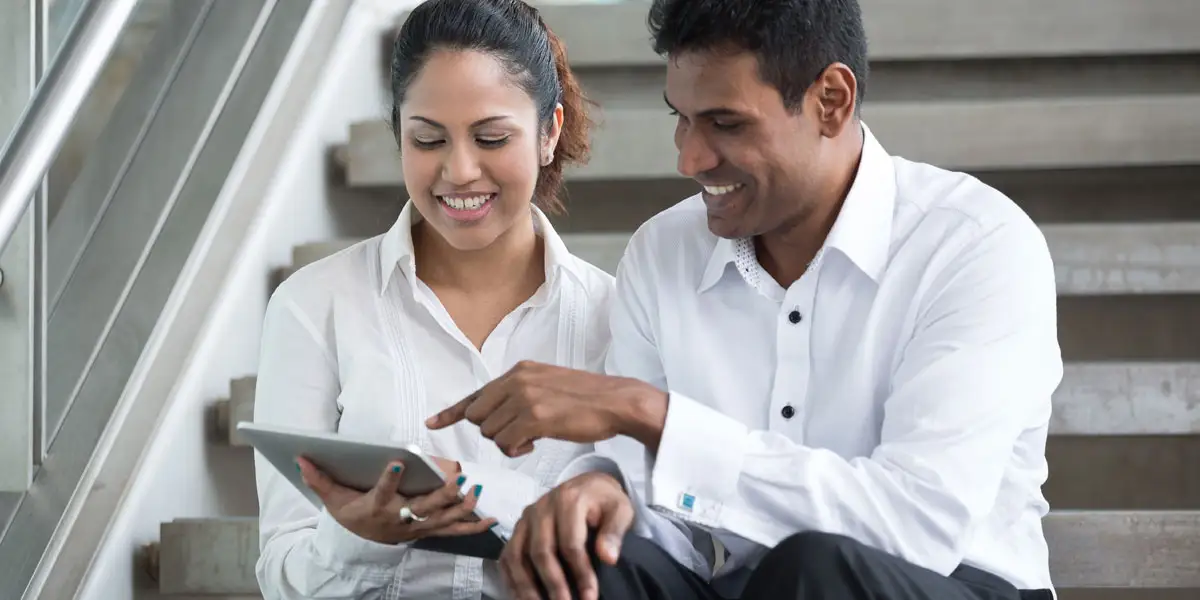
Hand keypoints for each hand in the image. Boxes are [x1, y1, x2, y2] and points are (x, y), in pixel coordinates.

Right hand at [297, 457, 494, 543]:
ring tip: (475, 492)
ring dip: (460, 507)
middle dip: (439, 495)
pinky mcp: (430, 530)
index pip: (382, 492)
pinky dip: (474, 525)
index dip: (389, 479)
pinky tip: (493, 518)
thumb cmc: (351, 513)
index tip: (397, 462)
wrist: (363, 541)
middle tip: (455, 480)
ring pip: (442, 519)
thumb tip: (300, 456)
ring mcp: (418, 527)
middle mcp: (399, 518)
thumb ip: (319, 478)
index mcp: (376, 507)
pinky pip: (455, 530)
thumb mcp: (332, 498)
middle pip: (422, 508)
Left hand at [426, 361, 667, 456]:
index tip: (433, 422)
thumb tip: (499, 416)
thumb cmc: (588, 400)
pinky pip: (506, 443)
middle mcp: (517, 380)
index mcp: (519, 371)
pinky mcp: (534, 417)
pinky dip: (517, 450)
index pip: (476, 394)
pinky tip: (535, 445)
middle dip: (493, 432)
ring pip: (491, 433)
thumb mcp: (548, 386)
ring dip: (508, 444)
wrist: (617, 401)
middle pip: (479, 417)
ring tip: (533, 439)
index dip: (452, 412)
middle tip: (519, 435)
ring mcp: (524, 398)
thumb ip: (521, 395)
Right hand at [499, 472, 632, 599]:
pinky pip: (507, 556)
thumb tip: (608, 557)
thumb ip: (615, 532)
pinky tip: (522, 598)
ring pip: (517, 556)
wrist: (588, 487)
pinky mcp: (518, 529)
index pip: (570, 543)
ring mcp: (525, 519)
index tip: (589, 597)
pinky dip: (512, 580)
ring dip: (527, 587)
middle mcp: (541, 508)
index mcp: (568, 500)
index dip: (580, 573)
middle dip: (554, 584)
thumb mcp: (620, 510)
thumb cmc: (604, 502)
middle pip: (541, 551)